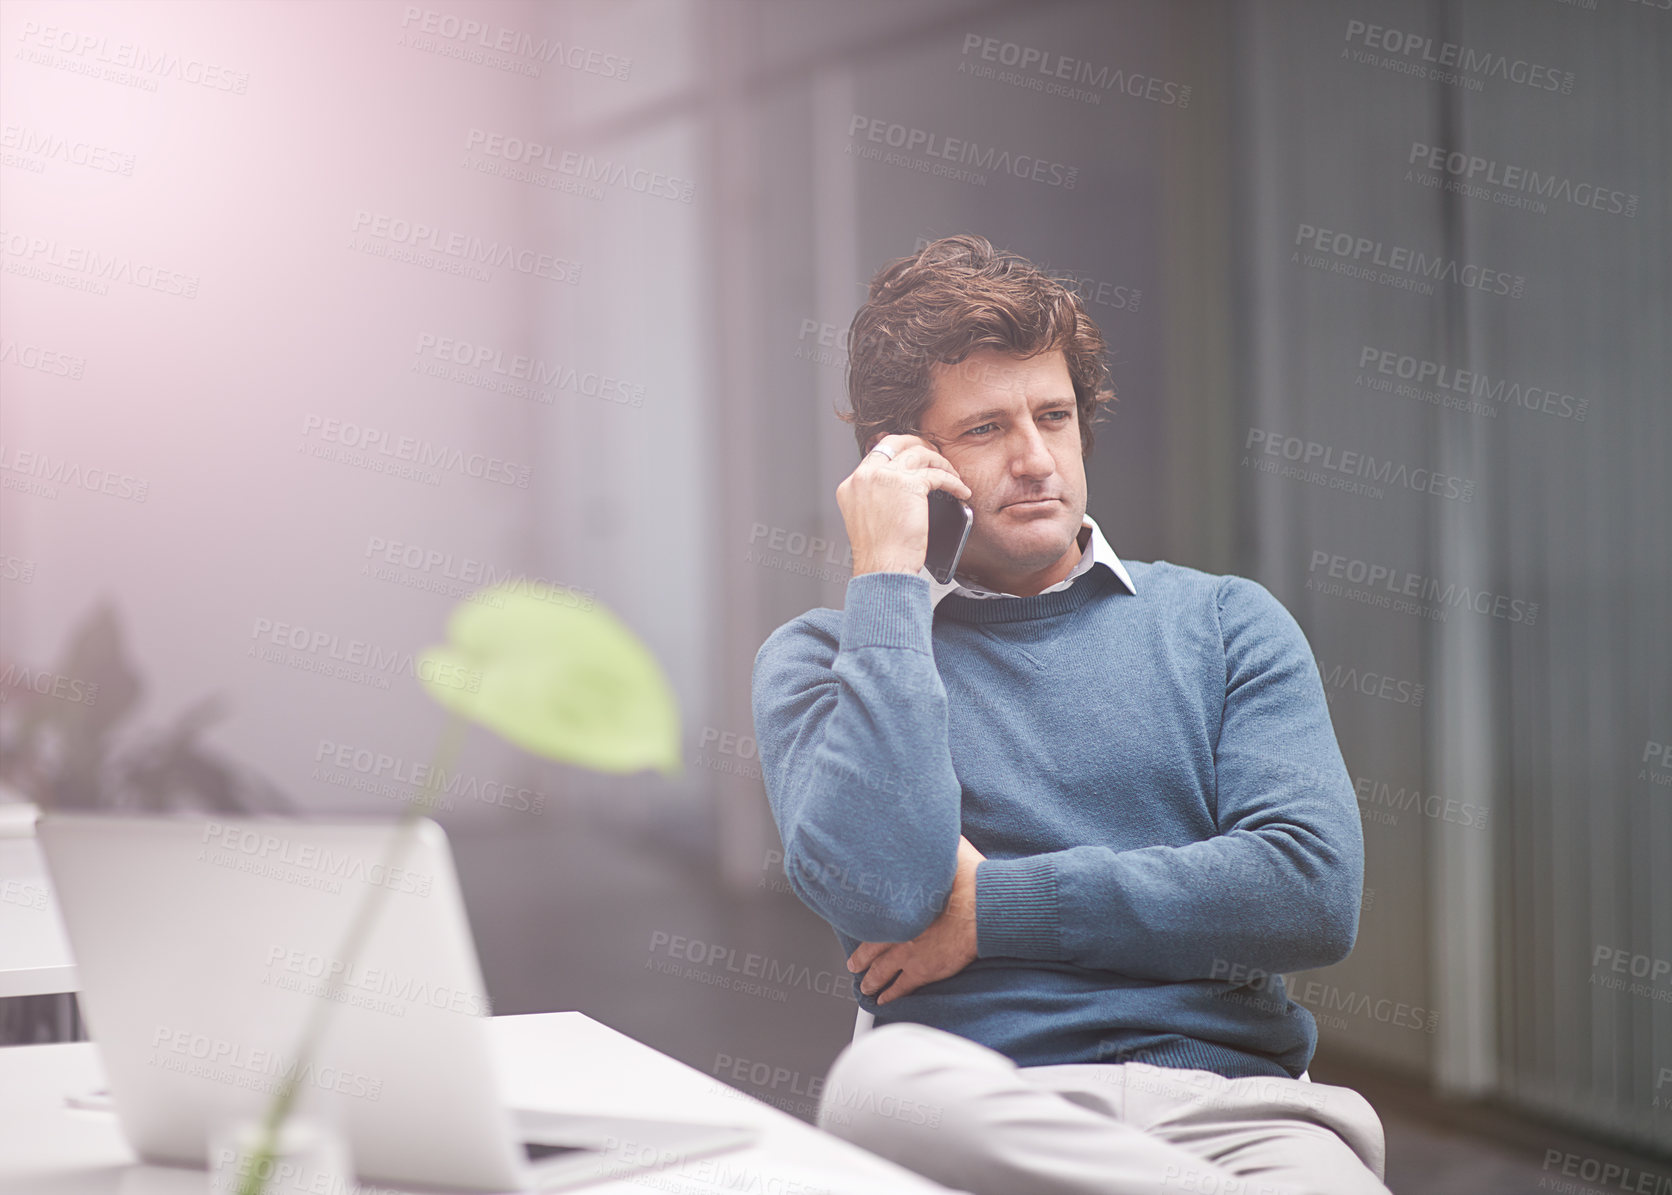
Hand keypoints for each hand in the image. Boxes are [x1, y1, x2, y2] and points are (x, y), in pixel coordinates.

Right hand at [836, 433, 971, 576]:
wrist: (883, 568)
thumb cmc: (879, 554)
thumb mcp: (867, 519)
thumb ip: (876, 497)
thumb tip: (899, 488)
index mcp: (851, 485)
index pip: (876, 455)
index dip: (899, 454)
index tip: (914, 458)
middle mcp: (865, 476)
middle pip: (895, 443)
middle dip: (918, 444)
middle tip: (934, 454)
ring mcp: (886, 477)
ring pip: (919, 454)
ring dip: (940, 462)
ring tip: (952, 474)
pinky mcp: (909, 485)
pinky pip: (938, 474)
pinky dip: (953, 482)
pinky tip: (960, 491)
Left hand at [846, 835, 985, 1004]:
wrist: (985, 908)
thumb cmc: (970, 880)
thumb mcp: (949, 850)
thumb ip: (937, 843)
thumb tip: (933, 824)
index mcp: (900, 904)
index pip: (872, 917)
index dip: (861, 924)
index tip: (855, 927)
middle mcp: (900, 931)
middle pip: (872, 950)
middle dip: (860, 960)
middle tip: (852, 965)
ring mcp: (911, 954)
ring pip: (882, 972)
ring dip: (871, 980)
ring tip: (864, 986)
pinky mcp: (926, 970)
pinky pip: (902, 987)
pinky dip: (891, 994)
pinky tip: (884, 1000)